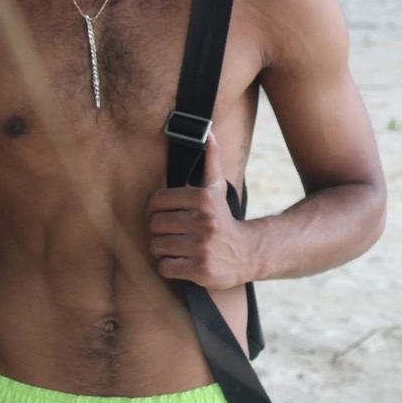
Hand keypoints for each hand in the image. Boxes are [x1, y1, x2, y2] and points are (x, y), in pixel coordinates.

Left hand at [146, 133, 251, 290]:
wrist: (247, 253)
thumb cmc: (224, 219)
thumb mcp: (217, 188)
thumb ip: (211, 160)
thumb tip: (209, 132)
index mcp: (203, 199)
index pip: (156, 201)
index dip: (154, 209)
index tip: (163, 215)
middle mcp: (203, 222)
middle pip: (154, 225)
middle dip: (158, 230)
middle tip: (169, 233)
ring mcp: (201, 247)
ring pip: (156, 246)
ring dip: (162, 249)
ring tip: (175, 247)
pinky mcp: (200, 270)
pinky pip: (165, 267)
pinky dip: (168, 266)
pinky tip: (180, 262)